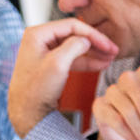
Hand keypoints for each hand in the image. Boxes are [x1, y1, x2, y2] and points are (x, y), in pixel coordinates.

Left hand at [6, 18, 118, 136]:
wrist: (27, 113)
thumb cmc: (35, 90)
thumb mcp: (58, 64)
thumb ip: (74, 46)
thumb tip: (86, 40)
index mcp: (37, 34)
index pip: (71, 25)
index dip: (92, 34)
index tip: (107, 44)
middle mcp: (40, 40)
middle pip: (74, 35)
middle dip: (95, 44)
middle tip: (112, 50)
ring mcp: (45, 52)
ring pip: (75, 48)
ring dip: (93, 53)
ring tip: (110, 58)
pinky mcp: (50, 65)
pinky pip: (72, 59)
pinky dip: (86, 62)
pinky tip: (100, 65)